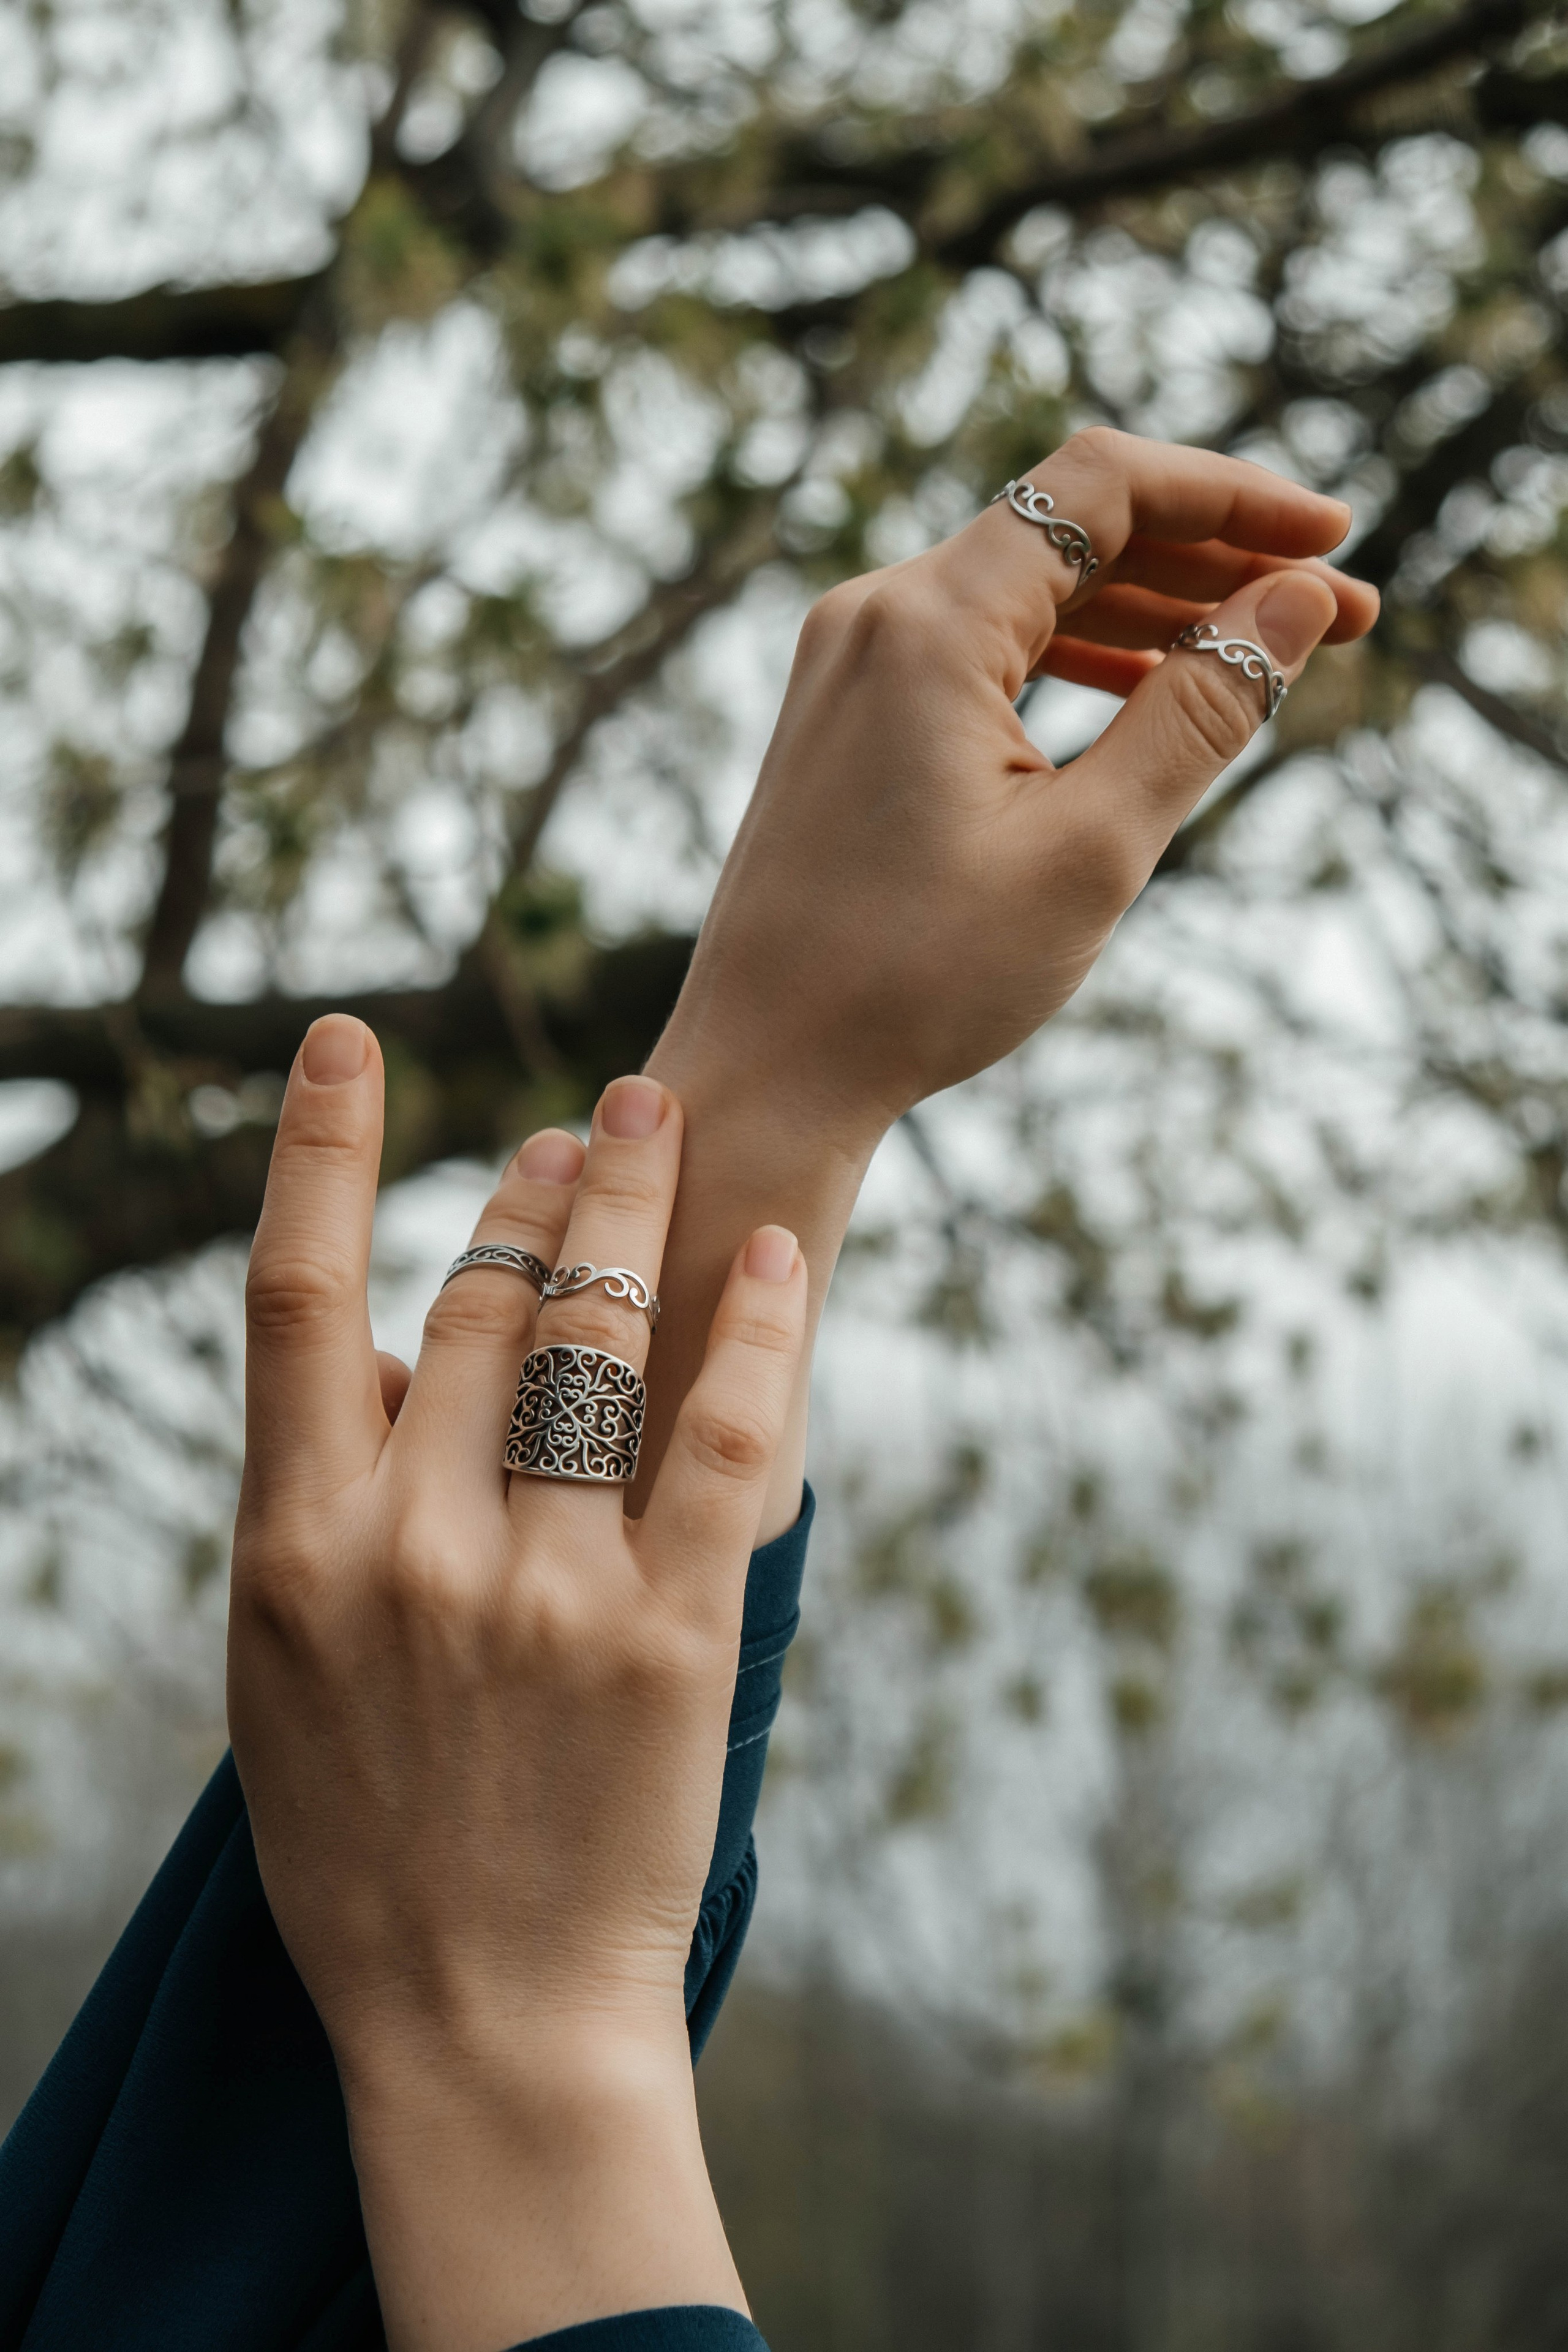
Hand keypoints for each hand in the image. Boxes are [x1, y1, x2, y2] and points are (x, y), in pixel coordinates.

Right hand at [228, 1022, 805, 2349]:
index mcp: (297, 1548)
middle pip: (479, 1302)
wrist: (484, 2019)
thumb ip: (318, 1506)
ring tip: (648, 1127)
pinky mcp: (674, 1636)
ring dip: (626, 1211)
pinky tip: (773, 1255)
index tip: (347, 1042)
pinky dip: (756, 1335)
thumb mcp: (283, 1671)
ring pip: (596, 1340)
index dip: (321, 1150)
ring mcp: (548, 1589)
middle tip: (576, 1125)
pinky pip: (725, 1443)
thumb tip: (377, 1353)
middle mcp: (413, 1546)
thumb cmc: (367, 1847)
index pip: (297, 1296)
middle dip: (531, 1191)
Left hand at [661, 427, 1377, 1138]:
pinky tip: (1150, 694)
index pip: (1104, 486)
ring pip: (1028, 592)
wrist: (767, 1070)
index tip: (1333, 538)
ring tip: (1266, 654)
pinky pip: (980, 650)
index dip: (1233, 495)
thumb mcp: (1091, 849)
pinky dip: (1073, 659)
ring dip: (1151, 614)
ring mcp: (850, 664)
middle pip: (1071, 530)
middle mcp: (875, 615)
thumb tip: (1296, 602)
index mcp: (928, 623)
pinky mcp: (844, 717)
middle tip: (1338, 613)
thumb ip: (1200, 711)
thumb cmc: (916, 979)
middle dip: (1213, 561)